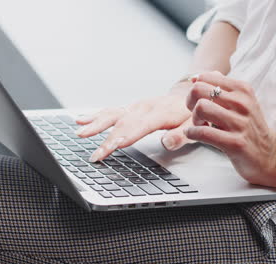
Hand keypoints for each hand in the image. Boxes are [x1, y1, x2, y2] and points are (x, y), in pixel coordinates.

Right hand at [76, 83, 195, 161]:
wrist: (188, 95)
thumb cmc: (191, 114)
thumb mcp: (195, 125)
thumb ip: (182, 135)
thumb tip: (167, 143)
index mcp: (161, 113)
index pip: (143, 125)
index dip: (129, 135)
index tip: (116, 145)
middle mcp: (145, 107)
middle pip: (123, 123)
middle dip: (108, 140)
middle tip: (96, 155)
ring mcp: (135, 107)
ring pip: (113, 114)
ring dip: (95, 124)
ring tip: (80, 133)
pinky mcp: (130, 108)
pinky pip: (111, 111)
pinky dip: (94, 115)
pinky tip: (80, 120)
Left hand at [185, 71, 275, 187]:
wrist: (269, 155)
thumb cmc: (248, 127)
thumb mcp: (240, 102)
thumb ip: (219, 89)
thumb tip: (194, 79)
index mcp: (242, 90)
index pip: (206, 78)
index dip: (195, 90)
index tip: (198, 102)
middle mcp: (242, 103)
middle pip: (199, 90)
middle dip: (190, 103)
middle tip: (197, 115)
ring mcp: (240, 123)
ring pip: (201, 108)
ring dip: (194, 119)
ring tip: (200, 125)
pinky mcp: (235, 143)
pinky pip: (204, 132)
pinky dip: (192, 133)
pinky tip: (194, 135)